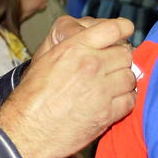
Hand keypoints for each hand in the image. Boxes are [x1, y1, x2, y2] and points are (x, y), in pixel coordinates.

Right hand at [0, 16, 135, 157]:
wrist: (27, 129)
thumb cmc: (32, 95)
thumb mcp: (46, 59)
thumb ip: (73, 46)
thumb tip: (96, 40)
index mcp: (74, 47)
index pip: (112, 28)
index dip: (123, 29)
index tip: (126, 32)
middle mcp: (90, 65)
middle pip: (125, 54)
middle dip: (120, 60)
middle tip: (112, 67)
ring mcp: (101, 90)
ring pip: (130, 77)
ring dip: (123, 81)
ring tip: (111, 86)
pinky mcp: (107, 114)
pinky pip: (130, 100)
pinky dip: (125, 100)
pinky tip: (113, 102)